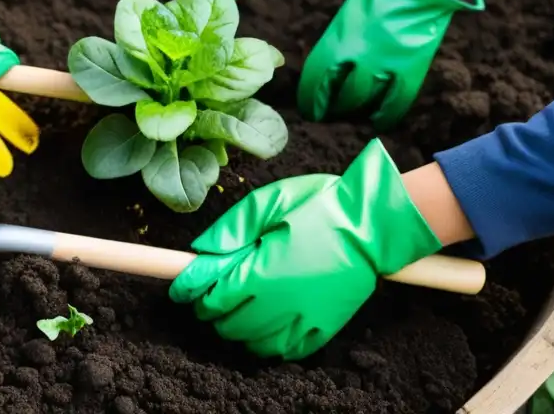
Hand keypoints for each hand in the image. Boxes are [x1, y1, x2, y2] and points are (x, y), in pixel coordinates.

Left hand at [169, 139, 440, 359]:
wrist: (373, 224)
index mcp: (262, 270)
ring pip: (253, 342)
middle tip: (212, 292)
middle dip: (211, 310)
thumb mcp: (269, 202)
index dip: (190, 292)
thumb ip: (232, 228)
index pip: (211, 295)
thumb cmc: (318, 205)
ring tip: (236, 309)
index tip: (181, 289)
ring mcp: (303, 318)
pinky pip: (285, 351)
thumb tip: (200, 250)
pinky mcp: (323, 328)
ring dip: (236, 329)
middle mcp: (279, 302)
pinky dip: (268, 343)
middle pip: (227, 323)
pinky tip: (266, 324)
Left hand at [297, 0, 483, 129]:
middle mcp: (358, 57)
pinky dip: (385, 115)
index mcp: (337, 41)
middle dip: (332, 109)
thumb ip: (337, 46)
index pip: (317, 81)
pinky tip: (378, 122)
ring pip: (364, 101)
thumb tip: (329, 73)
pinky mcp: (410, 69)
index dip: (311, 100)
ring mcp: (385, 65)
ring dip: (354, 112)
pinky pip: (395, 102)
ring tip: (349, 116)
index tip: (310, 112)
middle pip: (341, 95)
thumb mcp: (347, 19)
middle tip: (329, 115)